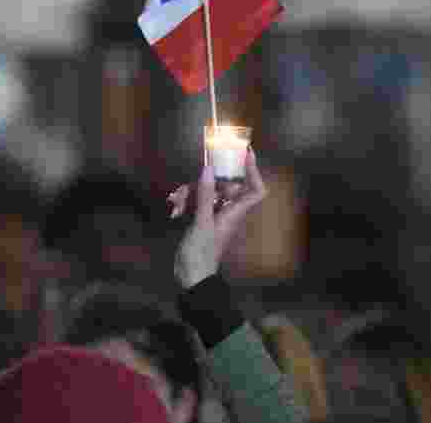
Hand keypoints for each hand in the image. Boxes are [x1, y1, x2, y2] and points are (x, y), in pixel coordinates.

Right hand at [169, 149, 266, 288]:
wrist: (190, 277)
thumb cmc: (201, 252)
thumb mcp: (201, 222)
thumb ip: (205, 194)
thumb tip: (209, 168)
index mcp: (235, 212)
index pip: (256, 190)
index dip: (254, 171)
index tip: (246, 153)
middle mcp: (227, 210)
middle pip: (222, 185)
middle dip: (202, 183)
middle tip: (185, 189)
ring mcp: (214, 214)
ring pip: (206, 191)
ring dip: (189, 193)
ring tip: (175, 202)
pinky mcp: (201, 218)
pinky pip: (196, 201)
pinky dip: (185, 202)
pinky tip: (174, 209)